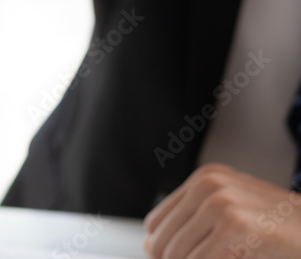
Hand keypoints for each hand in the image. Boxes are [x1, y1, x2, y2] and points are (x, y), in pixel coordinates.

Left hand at [144, 163, 300, 258]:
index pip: (156, 221)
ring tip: (218, 258)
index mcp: (205, 178)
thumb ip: (194, 222)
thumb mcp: (233, 210)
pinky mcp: (234, 229)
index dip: (160, 247)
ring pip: (176, 253)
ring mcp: (221, 205)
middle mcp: (209, 185)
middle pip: (162, 240)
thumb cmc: (278, 225)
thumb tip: (149, 246)